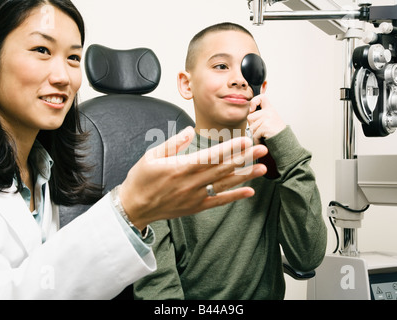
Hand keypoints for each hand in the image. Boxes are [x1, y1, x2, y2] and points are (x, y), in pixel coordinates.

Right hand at [118, 126, 267, 229]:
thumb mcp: (151, 156)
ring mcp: (195, 196)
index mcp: (181, 167)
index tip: (245, 140)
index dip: (230, 148)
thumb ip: (172, 144)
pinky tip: (249, 192)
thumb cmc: (141, 180)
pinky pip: (218, 201)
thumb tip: (187, 131)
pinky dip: (234, 197)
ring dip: (245, 176)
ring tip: (262, 168)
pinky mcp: (196, 207)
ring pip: (224, 184)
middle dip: (244, 158)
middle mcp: (191, 183)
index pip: (211, 156)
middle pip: (222, 168)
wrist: (134, 207)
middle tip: (262, 149)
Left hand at [247, 94, 285, 143]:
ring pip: (251, 127)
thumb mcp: (270, 120)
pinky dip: (257, 139)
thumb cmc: (276, 133)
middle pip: (250, 117)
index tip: (252, 109)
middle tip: (261, 130)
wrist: (285, 142)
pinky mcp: (265, 126)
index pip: (262, 98)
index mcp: (270, 109)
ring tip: (264, 135)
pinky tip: (264, 139)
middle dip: (252, 125)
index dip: (254, 101)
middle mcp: (269, 112)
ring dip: (255, 134)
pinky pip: (254, 134)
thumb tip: (250, 112)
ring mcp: (267, 118)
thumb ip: (261, 115)